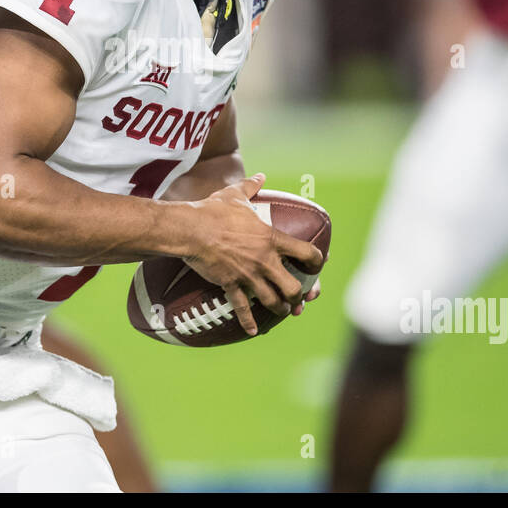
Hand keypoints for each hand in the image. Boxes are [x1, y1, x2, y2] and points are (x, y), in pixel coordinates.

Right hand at [180, 174, 323, 335]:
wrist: (191, 230)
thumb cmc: (214, 210)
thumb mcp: (235, 195)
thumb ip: (251, 186)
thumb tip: (261, 176)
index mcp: (271, 239)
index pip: (307, 253)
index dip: (317, 262)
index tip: (316, 265)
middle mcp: (265, 260)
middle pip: (293, 287)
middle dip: (299, 295)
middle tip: (299, 296)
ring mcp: (248, 275)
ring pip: (273, 301)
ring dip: (280, 308)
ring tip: (283, 310)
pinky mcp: (231, 285)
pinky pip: (242, 308)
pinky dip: (249, 322)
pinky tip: (254, 331)